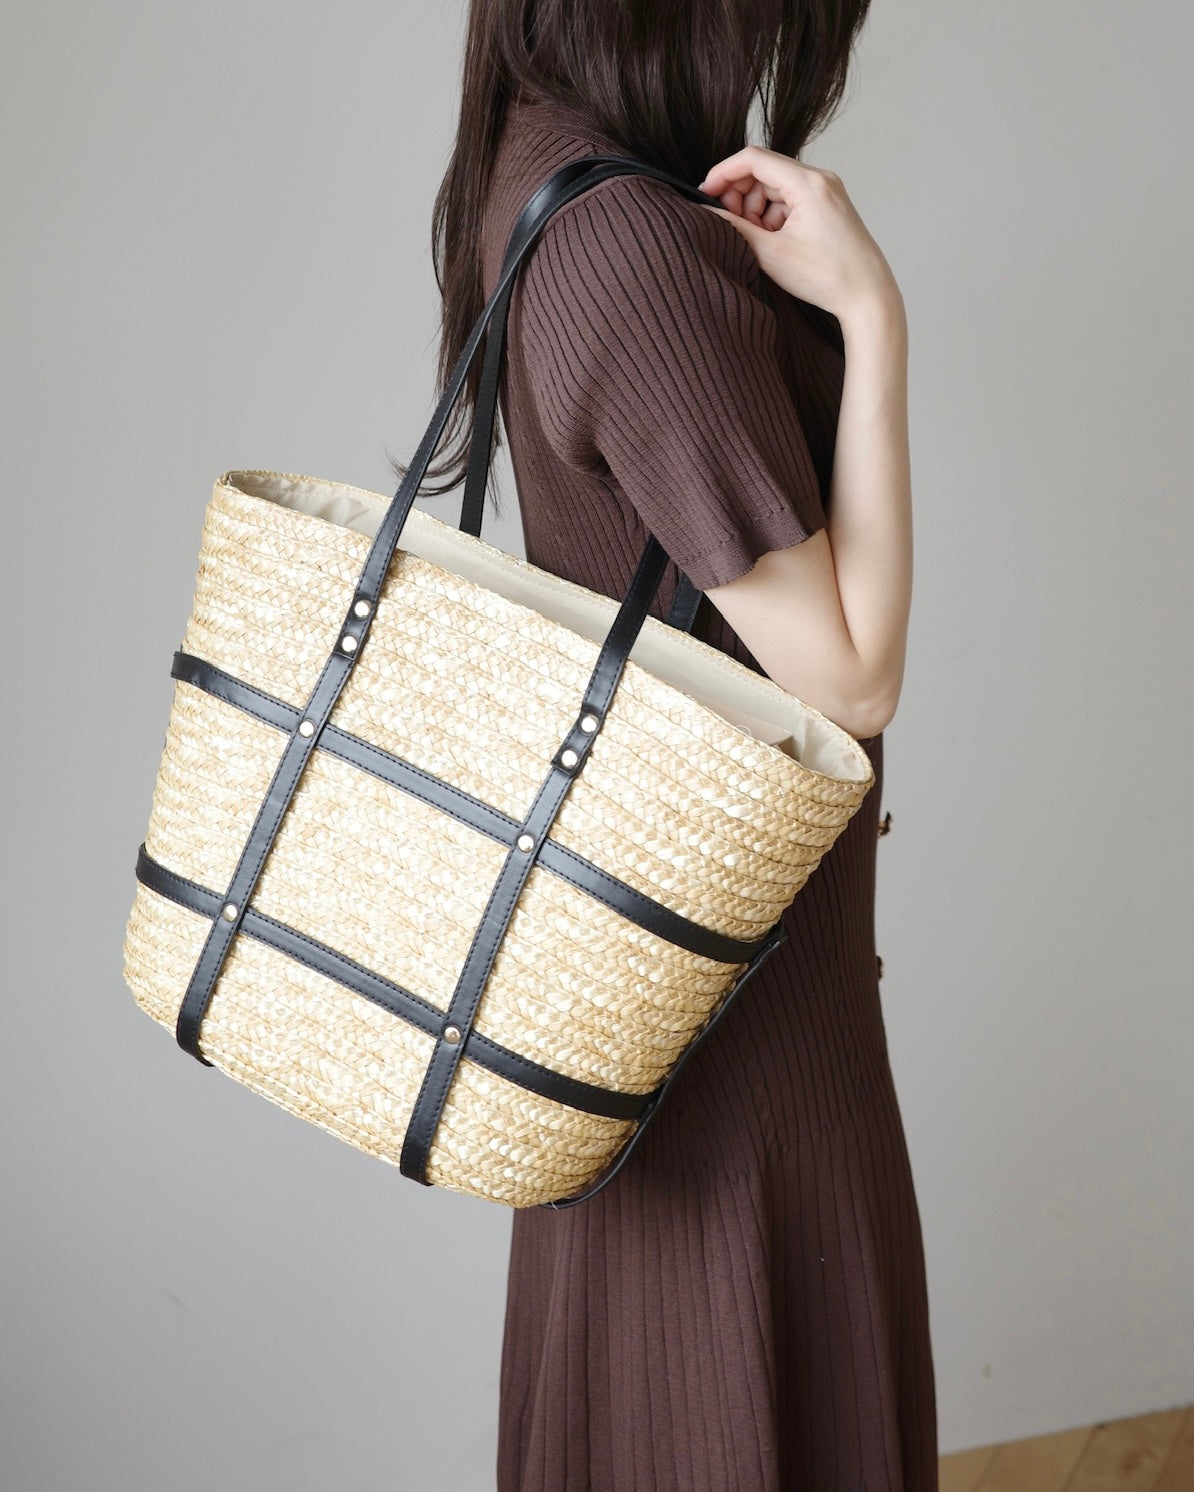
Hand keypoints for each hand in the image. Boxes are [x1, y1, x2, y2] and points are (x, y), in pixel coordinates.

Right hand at [698, 146, 901, 323]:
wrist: (868, 296)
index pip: (753, 158)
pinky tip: (772, 241)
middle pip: (763, 171)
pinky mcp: (828, 206)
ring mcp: (826, 191)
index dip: (723, 173)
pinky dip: (773, 216)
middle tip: (729, 224)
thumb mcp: (771, 254)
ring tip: (755, 240)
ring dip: (756, 209)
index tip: (704, 194)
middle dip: (740, 195)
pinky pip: (790, 200)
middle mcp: (820, 179)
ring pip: (775, 188)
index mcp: (808, 183)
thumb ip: (734, 228)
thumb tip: (706, 214)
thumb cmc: (827, 277)